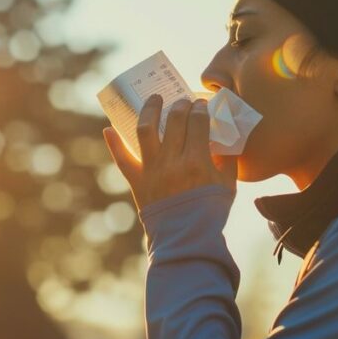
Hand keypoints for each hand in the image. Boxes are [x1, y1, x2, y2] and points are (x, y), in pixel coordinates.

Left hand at [103, 94, 237, 210]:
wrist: (185, 240)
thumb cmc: (209, 213)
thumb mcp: (227, 186)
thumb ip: (228, 160)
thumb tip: (228, 136)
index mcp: (197, 162)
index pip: (198, 122)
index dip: (200, 108)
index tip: (201, 104)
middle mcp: (172, 162)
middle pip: (174, 120)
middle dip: (180, 105)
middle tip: (183, 101)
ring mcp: (152, 170)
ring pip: (145, 130)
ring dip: (149, 109)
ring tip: (154, 99)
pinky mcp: (137, 181)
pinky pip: (122, 159)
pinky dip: (114, 144)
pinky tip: (108, 129)